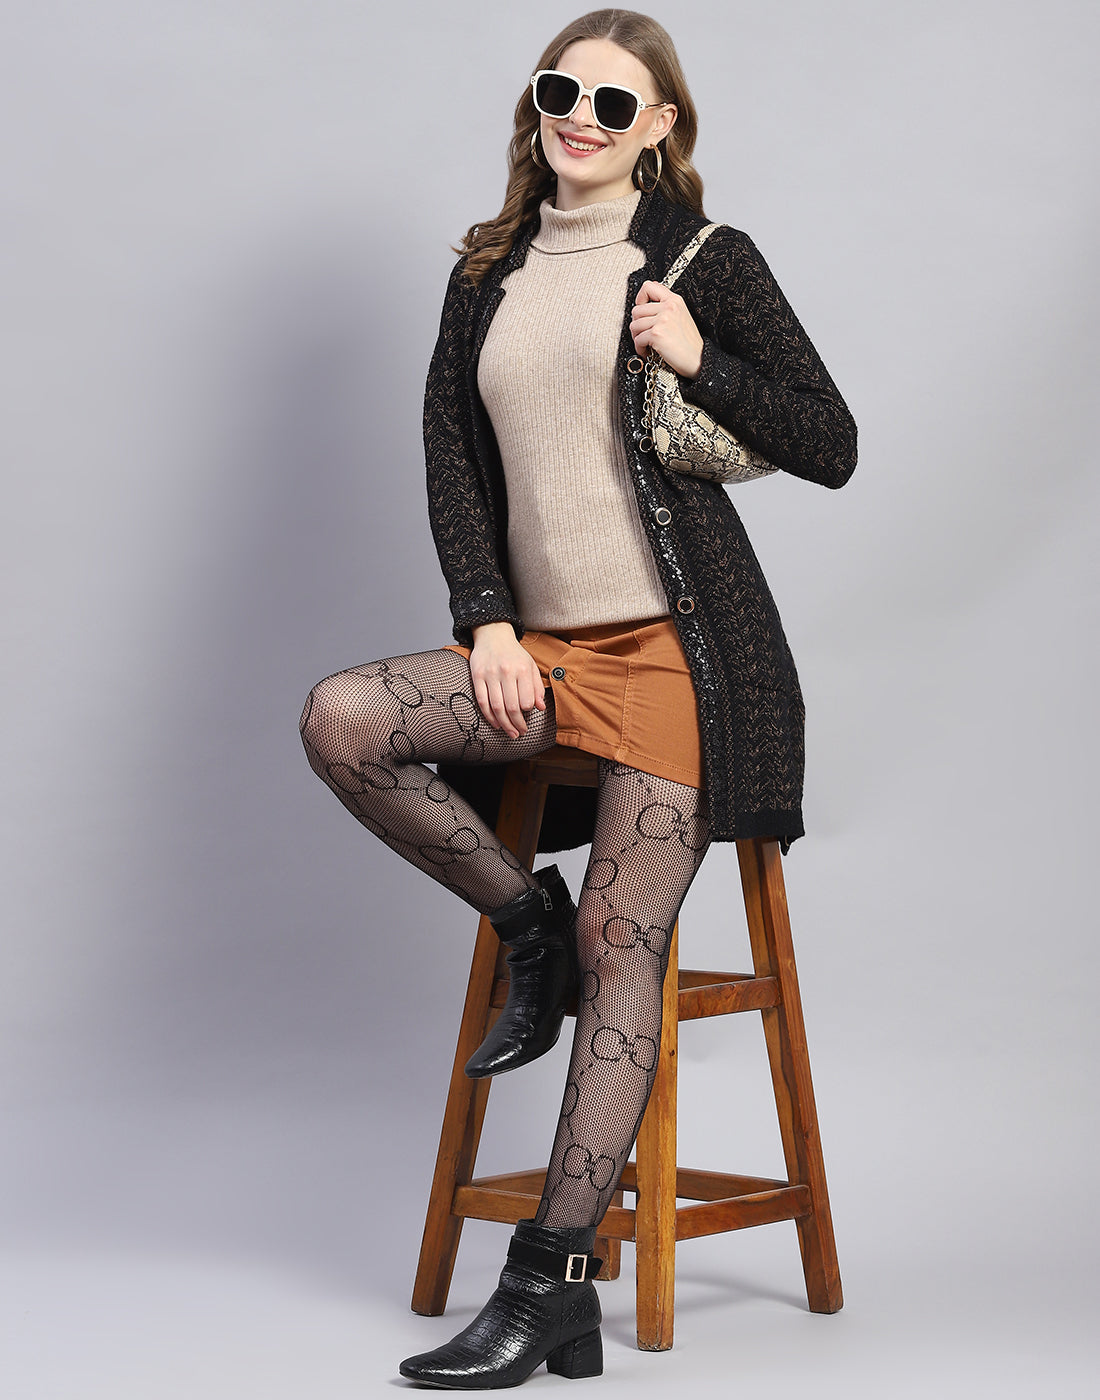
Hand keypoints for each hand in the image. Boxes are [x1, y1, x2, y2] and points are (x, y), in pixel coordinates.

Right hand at [469, 622, 545, 737]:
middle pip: (512, 706)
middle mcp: (506, 671)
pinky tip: (495, 723)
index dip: (527, 712)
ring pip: (496, 706)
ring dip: (504, 724)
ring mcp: (490, 674)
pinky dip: (488, 715)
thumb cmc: (514, 653)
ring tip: (510, 732)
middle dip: (517, 724)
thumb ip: (537, 687)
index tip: (528, 717)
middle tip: (520, 733)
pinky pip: (482, 700)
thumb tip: (540, 708)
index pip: (526, 700)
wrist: (493, 634)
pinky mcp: (477, 676)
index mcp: (523, 669)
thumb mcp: (531, 666)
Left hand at [630, 281, 703, 378]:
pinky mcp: (656, 334)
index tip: (641, 309)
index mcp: (674, 300)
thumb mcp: (681, 315)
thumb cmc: (689, 342)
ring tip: (646, 344)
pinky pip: (638, 340)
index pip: (649, 286)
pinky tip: (648, 353)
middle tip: (643, 335)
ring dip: (637, 338)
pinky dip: (640, 349)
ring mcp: (662, 320)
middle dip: (637, 325)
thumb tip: (646, 300)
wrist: (698, 359)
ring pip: (634, 325)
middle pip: (636, 310)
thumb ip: (665, 306)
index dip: (640, 298)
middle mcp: (668, 307)